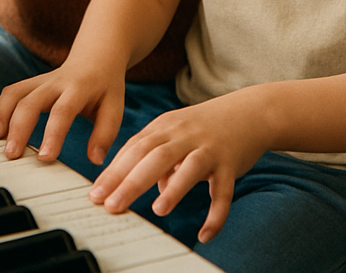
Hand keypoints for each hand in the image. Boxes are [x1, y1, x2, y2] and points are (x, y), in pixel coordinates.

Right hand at [0, 56, 126, 165]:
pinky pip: (10, 93)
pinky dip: (0, 111)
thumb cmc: (105, 87)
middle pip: (31, 101)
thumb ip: (105, 133)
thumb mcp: (114, 107)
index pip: (63, 111)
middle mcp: (56, 82)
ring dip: (3, 117)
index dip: (52, 134)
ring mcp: (41, 81)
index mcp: (79, 88)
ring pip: (15, 94)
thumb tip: (95, 159)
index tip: (44, 158)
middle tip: (12, 155)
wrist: (96, 57)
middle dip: (19, 128)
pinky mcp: (31, 84)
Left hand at [88, 93, 267, 243]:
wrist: (250, 111)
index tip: (95, 193)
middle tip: (110, 204)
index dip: (114, 170)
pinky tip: (205, 234)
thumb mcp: (177, 133)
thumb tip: (152, 189)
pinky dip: (215, 214)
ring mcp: (208, 148)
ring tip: (157, 210)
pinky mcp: (230, 163)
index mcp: (166, 126)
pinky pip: (223, 191)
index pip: (134, 147)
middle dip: (130, 180)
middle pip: (153, 155)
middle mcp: (185, 134)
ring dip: (173, 189)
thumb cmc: (206, 126)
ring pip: (188, 167)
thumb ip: (159, 156)